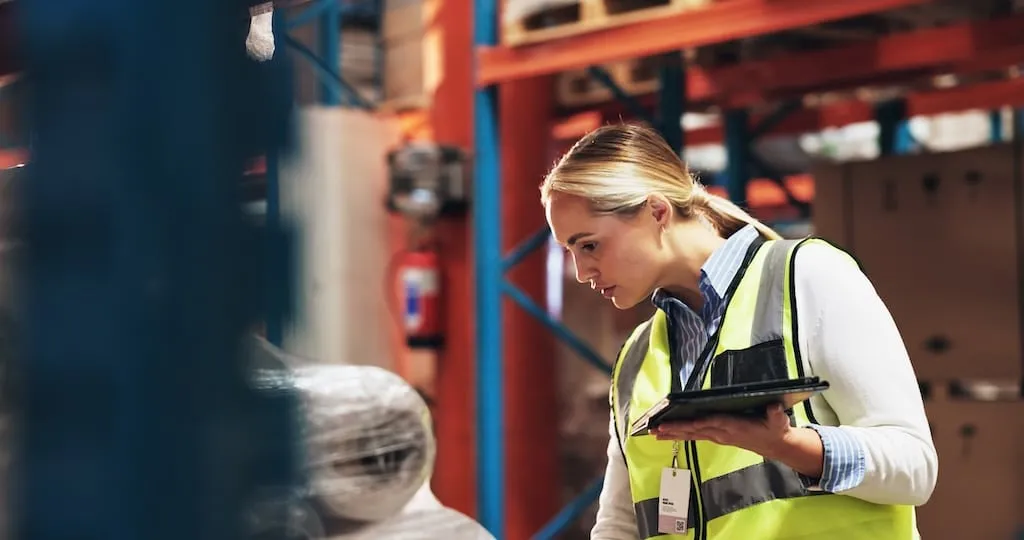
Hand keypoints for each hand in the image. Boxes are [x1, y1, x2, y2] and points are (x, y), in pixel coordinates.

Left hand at [651, 404, 794, 460]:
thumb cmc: (775, 429)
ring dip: (673, 433)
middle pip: (695, 430)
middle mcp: (722, 433)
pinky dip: (680, 434)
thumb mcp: (779, 421)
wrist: (776, 445)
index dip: (694, 423)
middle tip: (655, 429)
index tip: (678, 422)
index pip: (710, 423)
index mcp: (734, 426)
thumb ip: (776, 414)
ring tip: (654, 433)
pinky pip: (695, 436)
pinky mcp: (716, 437)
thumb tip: (774, 408)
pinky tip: (667, 435)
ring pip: (692, 434)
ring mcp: (718, 436)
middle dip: (675, 430)